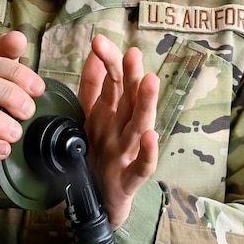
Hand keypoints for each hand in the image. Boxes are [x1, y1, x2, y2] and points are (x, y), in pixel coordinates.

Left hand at [77, 32, 159, 229]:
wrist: (99, 202)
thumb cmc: (100, 155)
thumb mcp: (92, 118)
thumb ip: (92, 86)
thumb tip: (94, 53)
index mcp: (112, 114)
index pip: (113, 83)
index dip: (108, 62)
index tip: (98, 41)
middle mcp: (123, 130)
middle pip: (130, 100)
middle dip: (132, 77)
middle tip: (133, 54)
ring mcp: (129, 154)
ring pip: (139, 127)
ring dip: (145, 105)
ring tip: (149, 82)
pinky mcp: (130, 180)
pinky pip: (143, 166)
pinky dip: (149, 153)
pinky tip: (151, 137)